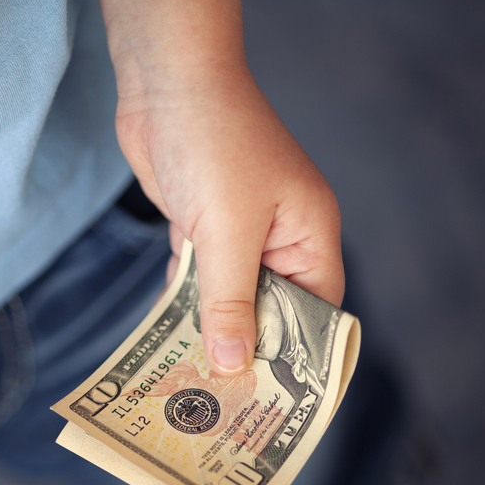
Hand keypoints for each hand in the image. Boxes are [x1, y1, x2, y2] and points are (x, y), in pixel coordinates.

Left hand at [100, 0, 343, 375]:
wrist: (167, 81)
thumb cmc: (213, 142)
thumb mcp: (225, 230)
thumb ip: (229, 299)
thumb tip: (233, 363)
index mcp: (309, 235)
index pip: (317, 312)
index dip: (298, 357)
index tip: (274, 402)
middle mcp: (279, 238)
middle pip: (270, 310)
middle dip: (247, 349)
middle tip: (223, 403)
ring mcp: (238, 232)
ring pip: (229, 296)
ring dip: (210, 329)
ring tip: (192, 383)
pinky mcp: (200, 225)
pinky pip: (199, 278)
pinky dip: (186, 302)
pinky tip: (169, 337)